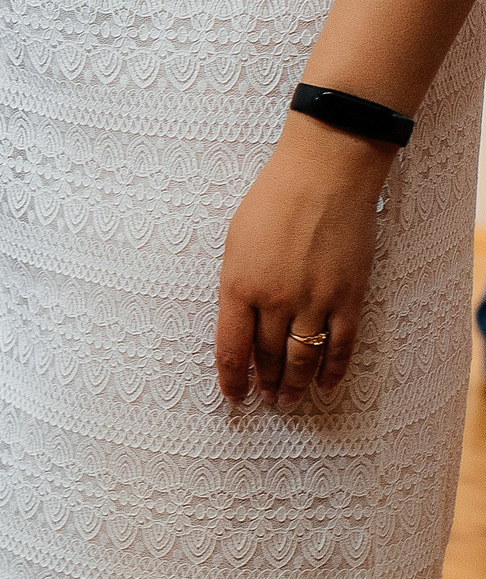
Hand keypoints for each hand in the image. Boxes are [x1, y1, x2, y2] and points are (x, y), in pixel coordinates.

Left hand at [214, 119, 394, 404]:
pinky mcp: (349, 297)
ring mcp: (315, 301)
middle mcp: (275, 301)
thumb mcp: (235, 244)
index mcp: (238, 287)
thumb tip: (239, 321)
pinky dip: (334, 370)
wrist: (323, 177)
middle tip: (266, 400)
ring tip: (290, 401)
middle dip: (264, 384)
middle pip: (267, 358)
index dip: (231, 379)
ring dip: (295, 385)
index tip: (233, 396)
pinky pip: (342, 345)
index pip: (230, 349)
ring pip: (303, 359)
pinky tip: (326, 384)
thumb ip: (236, 285)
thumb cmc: (271, 202)